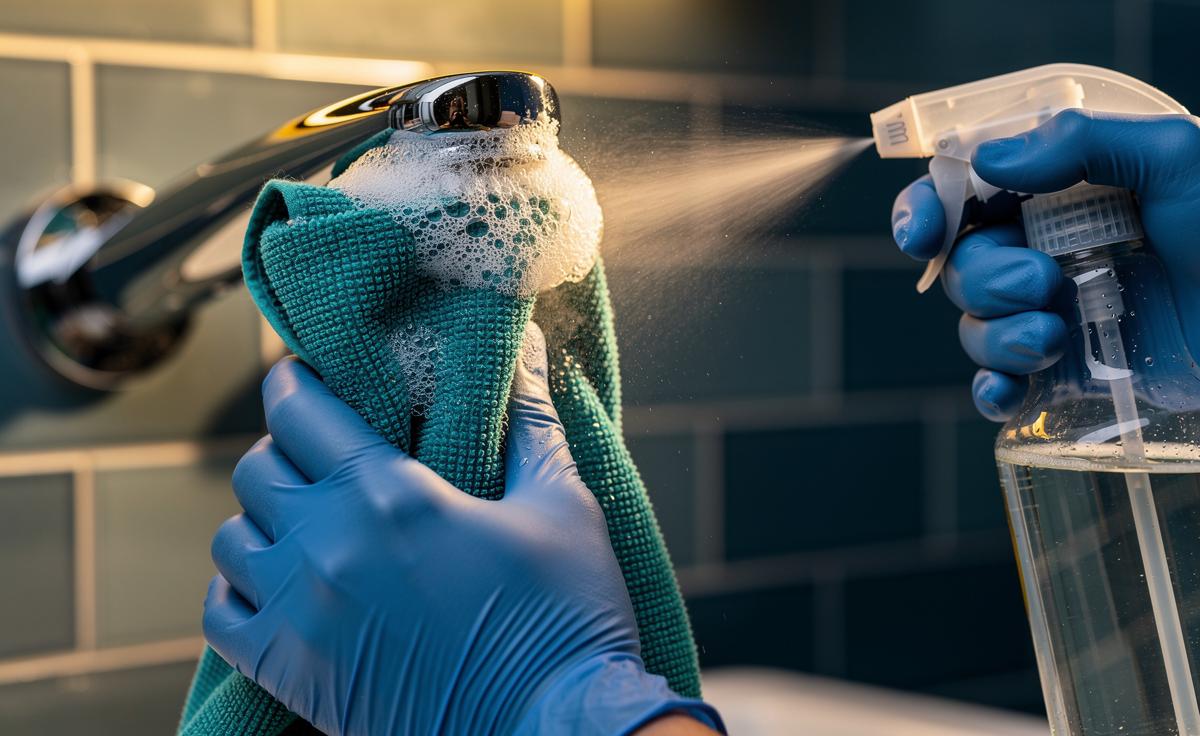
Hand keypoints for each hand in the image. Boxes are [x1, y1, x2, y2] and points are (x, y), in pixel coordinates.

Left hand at [203, 339, 721, 734]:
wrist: (554, 725)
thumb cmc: (566, 616)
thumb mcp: (562, 505)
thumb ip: (530, 422)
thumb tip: (526, 350)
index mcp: (391, 496)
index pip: (300, 411)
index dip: (293, 382)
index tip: (300, 376)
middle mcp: (329, 547)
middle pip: (257, 469)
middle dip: (284, 448)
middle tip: (319, 452)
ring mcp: (302, 614)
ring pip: (231, 539)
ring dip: (262, 520)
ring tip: (302, 520)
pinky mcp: (293, 674)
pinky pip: (220, 616)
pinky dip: (237, 590)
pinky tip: (276, 583)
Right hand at [891, 110, 1199, 419]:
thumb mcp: (1179, 161)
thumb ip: (1084, 143)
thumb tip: (988, 160)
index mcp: (1063, 193)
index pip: (965, 192)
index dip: (927, 209)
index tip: (924, 232)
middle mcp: (1049, 251)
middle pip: (962, 264)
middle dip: (984, 278)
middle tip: (1042, 282)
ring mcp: (1054, 315)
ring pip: (974, 326)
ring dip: (995, 335)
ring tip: (1053, 336)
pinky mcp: (1067, 375)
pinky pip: (997, 385)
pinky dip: (992, 389)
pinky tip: (1012, 391)